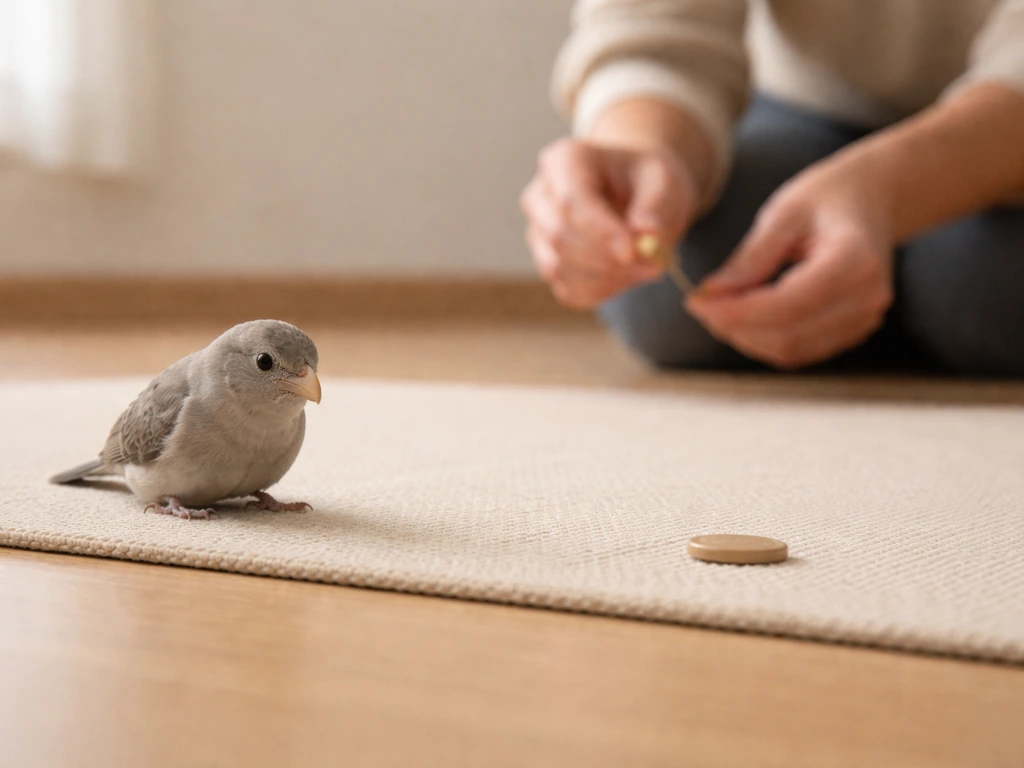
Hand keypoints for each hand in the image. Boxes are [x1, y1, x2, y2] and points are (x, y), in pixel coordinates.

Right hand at [520, 138, 697, 308]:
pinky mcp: (548, 263)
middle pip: (559, 236)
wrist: (636, 195)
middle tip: (654, 264)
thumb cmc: (646, 181)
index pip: (571, 200)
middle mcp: (541, 197)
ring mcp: (539, 233)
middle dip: (606, 259)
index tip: (632, 252)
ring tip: (648, 267)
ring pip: (559, 267)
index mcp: (564, 160)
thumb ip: (657, 205)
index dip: (599, 231)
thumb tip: (647, 234)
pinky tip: (628, 277)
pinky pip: (567, 289)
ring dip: (607, 278)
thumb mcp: (663, 181)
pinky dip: (601, 292)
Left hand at [686, 160, 894, 368]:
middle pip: (787, 335)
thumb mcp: (783, 213)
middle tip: (700, 305)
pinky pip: (800, 350)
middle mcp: (868, 297)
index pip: (786, 304)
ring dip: (746, 337)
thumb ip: (749, 258)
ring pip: (791, 350)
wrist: (872, 200)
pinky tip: (744, 316)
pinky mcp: (852, 331)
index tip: (696, 301)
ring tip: (718, 309)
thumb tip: (711, 295)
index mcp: (855, 261)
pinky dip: (765, 340)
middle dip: (735, 326)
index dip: (735, 311)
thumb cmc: (825, 198)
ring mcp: (865, 319)